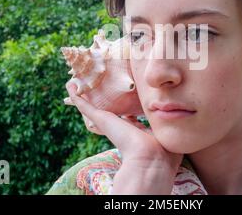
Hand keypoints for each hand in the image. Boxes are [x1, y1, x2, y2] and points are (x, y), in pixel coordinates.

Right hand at [65, 81, 183, 192]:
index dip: (125, 109)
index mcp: (135, 131)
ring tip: (74, 83)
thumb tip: (171, 113)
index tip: (123, 99)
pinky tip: (70, 86)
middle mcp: (119, 127)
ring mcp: (108, 123)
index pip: (128, 118)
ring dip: (83, 96)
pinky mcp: (101, 120)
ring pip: (92, 107)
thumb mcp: (165, 130)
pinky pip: (85, 105)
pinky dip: (76, 96)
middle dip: (100, 99)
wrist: (151, 158)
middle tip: (92, 87)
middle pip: (107, 111)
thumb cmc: (162, 150)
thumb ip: (166, 122)